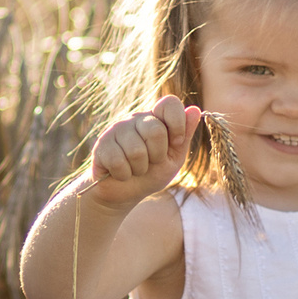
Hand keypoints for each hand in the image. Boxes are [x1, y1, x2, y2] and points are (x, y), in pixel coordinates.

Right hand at [86, 95, 198, 210]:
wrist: (124, 194)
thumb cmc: (151, 174)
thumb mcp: (174, 157)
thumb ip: (184, 135)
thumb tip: (196, 110)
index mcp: (156, 119)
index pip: (169, 103)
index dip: (178, 124)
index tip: (177, 142)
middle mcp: (135, 119)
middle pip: (155, 131)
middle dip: (157, 155)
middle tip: (151, 161)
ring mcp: (116, 130)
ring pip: (136, 151)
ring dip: (139, 169)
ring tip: (134, 169)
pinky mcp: (101, 145)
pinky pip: (118, 161)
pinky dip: (124, 174)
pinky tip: (120, 173)